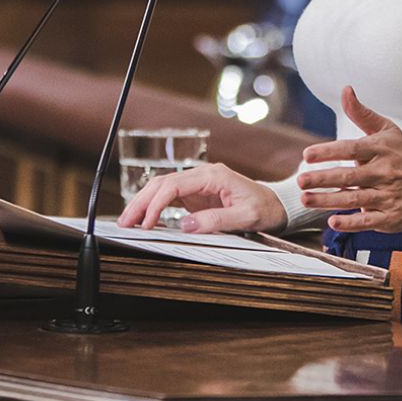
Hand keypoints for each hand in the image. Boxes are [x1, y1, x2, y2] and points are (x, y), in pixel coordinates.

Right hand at [115, 162, 286, 234]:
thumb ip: (216, 221)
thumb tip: (186, 225)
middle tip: (125, 222)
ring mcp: (198, 184)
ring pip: (162, 188)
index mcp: (213, 176)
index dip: (156, 203)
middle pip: (162, 183)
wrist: (277, 204)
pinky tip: (145, 220)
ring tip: (128, 221)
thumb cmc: (264, 209)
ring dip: (144, 203)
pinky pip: (170, 198)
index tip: (146, 222)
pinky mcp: (197, 194)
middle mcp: (202, 175)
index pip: (174, 185)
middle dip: (141, 202)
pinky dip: (154, 207)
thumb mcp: (245, 217)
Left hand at [295, 87, 401, 233]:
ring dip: (328, 201)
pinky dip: (351, 223)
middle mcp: (384, 172)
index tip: (306, 155)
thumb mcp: (388, 130)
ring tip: (306, 199)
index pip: (351, 148)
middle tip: (300, 181)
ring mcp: (388, 196)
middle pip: (350, 176)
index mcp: (380, 149)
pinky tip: (332, 221)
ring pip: (354, 199)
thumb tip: (345, 89)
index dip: (328, 152)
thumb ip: (362, 113)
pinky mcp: (391, 217)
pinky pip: (368, 221)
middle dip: (323, 179)